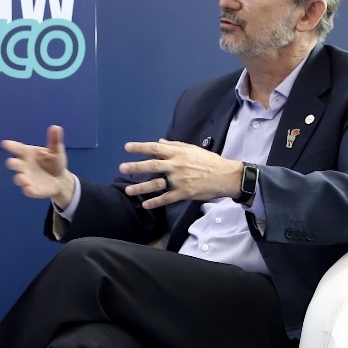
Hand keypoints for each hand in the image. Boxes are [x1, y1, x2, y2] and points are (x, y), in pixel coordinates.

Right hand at [2, 125, 76, 208]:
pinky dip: (29, 190)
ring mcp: (28, 179)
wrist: (60, 179)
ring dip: (20, 179)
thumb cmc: (54, 162)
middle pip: (15, 165)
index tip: (5, 144)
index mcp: (28, 154)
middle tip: (11, 163)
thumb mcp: (56, 150)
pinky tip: (29, 189)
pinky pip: (29, 191)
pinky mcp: (33, 190)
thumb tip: (56, 127)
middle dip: (13, 164)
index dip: (11, 146)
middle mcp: (24, 166)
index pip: (18, 149)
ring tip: (23, 179)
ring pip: (20, 179)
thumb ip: (54, 140)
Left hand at [120, 139, 244, 209]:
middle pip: (152, 166)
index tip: (127, 147)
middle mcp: (177, 166)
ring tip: (128, 190)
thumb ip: (175, 145)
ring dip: (141, 187)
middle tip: (122, 167)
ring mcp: (179, 180)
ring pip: (156, 184)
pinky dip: (155, 202)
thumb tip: (159, 142)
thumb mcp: (193, 149)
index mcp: (179, 153)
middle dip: (136, 166)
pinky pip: (166, 198)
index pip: (156, 148)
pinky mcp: (184, 193)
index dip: (141, 147)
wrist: (226, 176)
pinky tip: (145, 205)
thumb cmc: (209, 161)